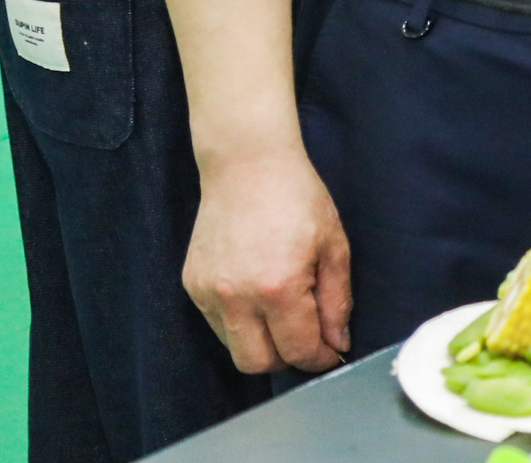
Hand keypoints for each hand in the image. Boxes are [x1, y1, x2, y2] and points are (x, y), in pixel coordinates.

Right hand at [182, 149, 351, 373]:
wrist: (247, 166)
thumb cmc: (298, 198)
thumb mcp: (333, 246)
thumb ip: (337, 300)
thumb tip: (338, 342)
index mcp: (278, 287)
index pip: (297, 350)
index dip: (319, 358)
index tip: (330, 352)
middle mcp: (236, 297)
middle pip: (258, 364)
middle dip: (287, 360)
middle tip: (306, 339)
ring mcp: (208, 294)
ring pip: (234, 348)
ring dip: (262, 343)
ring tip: (283, 312)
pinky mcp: (192, 286)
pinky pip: (217, 325)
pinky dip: (241, 323)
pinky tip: (258, 295)